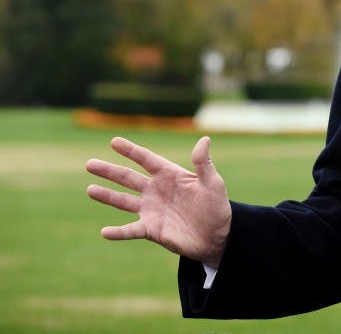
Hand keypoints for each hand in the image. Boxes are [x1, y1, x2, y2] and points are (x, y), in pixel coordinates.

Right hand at [86, 136, 231, 267]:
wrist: (217, 236)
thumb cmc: (217, 207)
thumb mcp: (212, 183)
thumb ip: (204, 164)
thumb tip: (204, 139)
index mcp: (170, 176)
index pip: (147, 160)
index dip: (131, 151)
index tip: (114, 141)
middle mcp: (156, 191)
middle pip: (128, 178)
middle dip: (109, 171)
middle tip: (89, 164)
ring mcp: (151, 210)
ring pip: (123, 201)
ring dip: (107, 196)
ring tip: (90, 189)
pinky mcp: (151, 230)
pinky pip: (130, 230)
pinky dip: (118, 232)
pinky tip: (104, 232)